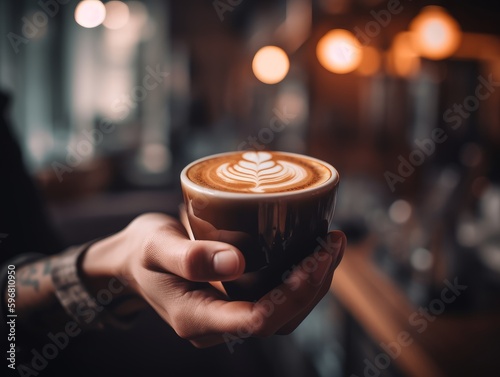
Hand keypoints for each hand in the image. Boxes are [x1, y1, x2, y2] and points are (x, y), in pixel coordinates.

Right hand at [82, 213, 345, 347]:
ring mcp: (228, 315)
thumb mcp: (155, 248)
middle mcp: (217, 325)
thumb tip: (236, 263)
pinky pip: (275, 298)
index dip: (292, 294)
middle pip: (278, 318)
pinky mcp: (235, 300)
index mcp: (196, 318)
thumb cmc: (141, 251)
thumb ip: (189, 258)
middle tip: (331, 243)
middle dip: (312, 285)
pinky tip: (310, 251)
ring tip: (330, 244)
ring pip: (283, 313)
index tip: (314, 258)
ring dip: (313, 283)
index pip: (256, 321)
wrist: (132, 260)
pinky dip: (299, 278)